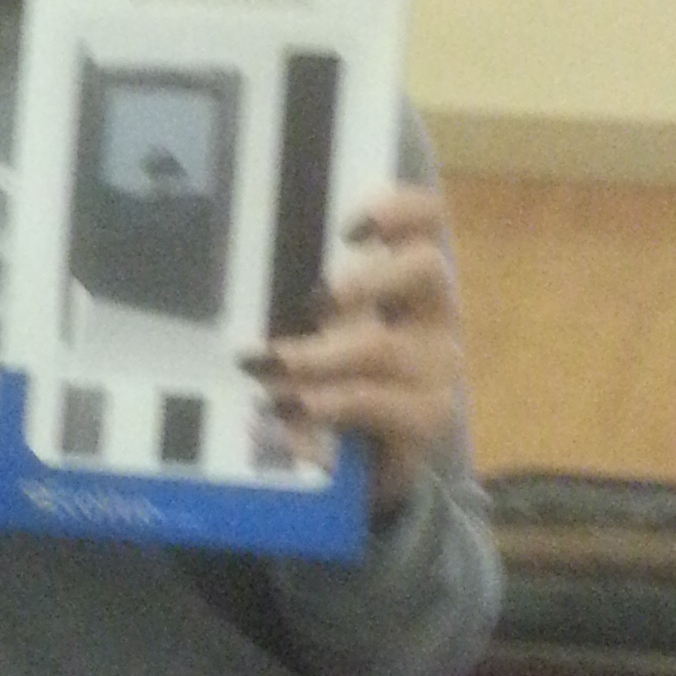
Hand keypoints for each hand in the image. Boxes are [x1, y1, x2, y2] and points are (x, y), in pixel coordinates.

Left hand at [242, 185, 467, 518]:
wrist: (370, 465)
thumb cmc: (337, 380)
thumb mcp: (318, 336)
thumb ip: (295, 306)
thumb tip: (237, 298)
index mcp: (410, 279)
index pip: (427, 221)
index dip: (400, 210)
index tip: (350, 227)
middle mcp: (436, 314)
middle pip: (426, 267)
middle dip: (368, 278)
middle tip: (317, 300)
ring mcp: (439, 367)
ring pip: (382, 345)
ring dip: (319, 356)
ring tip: (271, 368)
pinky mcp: (429, 418)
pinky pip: (372, 402)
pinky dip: (326, 406)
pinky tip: (289, 414)